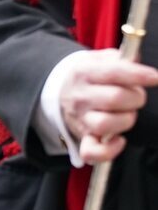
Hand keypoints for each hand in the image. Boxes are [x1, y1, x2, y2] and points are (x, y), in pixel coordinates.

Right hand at [58, 48, 157, 164]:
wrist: (61, 92)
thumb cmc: (89, 76)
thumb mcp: (99, 59)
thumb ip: (120, 58)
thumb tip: (136, 59)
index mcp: (84, 72)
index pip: (114, 72)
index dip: (138, 75)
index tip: (155, 77)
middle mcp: (81, 96)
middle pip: (115, 98)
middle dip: (135, 97)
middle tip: (136, 96)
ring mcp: (81, 119)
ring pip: (106, 124)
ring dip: (126, 119)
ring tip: (127, 113)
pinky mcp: (84, 137)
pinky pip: (93, 152)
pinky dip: (109, 150)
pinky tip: (119, 140)